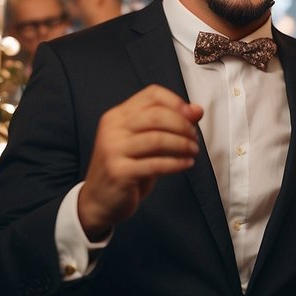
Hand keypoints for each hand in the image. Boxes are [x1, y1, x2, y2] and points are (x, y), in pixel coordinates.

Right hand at [77, 85, 201, 238]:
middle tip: (194, 137)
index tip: (192, 115)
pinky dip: (176, 163)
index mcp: (117, 115)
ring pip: (157, 139)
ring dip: (182, 145)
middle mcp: (112, 128)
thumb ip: (168, 125)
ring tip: (193, 151)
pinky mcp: (118, 171)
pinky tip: (186, 164)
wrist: (98, 201)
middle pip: (156, 115)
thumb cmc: (126, 168)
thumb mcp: (145, 142)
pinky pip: (155, 164)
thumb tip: (197, 110)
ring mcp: (112, 149)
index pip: (151, 95)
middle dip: (182, 125)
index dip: (176, 102)